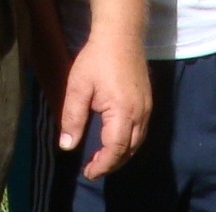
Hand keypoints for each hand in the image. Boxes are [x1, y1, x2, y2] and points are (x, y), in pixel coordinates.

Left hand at [61, 32, 150, 178]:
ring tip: (101, 160)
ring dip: (120, 156)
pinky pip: (140, 133)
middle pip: (128, 151)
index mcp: (122, 112)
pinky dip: (127, 144)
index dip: (102, 165)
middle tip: (92, 170)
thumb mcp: (78, 87)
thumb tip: (67, 146)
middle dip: (111, 164)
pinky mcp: (148, 105)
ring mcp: (147, 110)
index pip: (115, 150)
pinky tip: (114, 143)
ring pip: (137, 144)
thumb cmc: (97, 59)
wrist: (121, 35)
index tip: (88, 173)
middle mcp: (140, 115)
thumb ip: (72, 118)